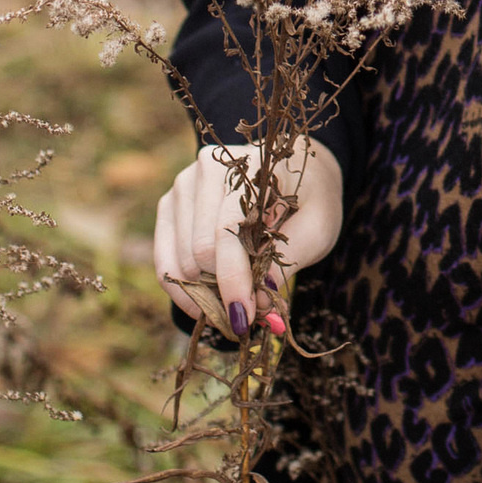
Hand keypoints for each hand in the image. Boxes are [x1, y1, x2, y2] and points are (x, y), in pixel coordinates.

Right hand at [155, 139, 342, 335]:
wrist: (294, 174)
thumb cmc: (309, 200)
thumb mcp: (317, 227)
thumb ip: (287, 261)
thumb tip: (257, 301)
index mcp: (250, 167)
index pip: (228, 230)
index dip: (233, 278)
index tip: (244, 315)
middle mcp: (208, 170)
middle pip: (200, 249)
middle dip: (222, 289)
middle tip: (247, 313)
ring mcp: (183, 186)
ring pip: (180, 259)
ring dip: (204, 293)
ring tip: (233, 305)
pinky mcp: (169, 207)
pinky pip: (164, 260)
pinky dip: (182, 290)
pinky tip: (205, 305)